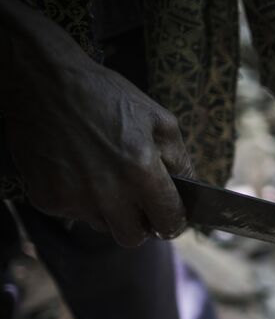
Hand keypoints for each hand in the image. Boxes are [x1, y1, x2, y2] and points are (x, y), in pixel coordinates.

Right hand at [3, 50, 192, 245]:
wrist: (42, 81)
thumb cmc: (105, 95)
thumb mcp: (158, 119)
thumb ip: (179, 160)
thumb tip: (188, 189)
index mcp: (141, 173)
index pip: (168, 222)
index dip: (173, 222)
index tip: (171, 217)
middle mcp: (108, 193)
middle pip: (133, 237)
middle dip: (141, 225)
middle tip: (139, 204)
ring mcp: (74, 199)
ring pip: (103, 227)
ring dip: (110, 212)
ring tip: (105, 176)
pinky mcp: (47, 199)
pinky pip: (74, 214)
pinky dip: (81, 200)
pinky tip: (79, 170)